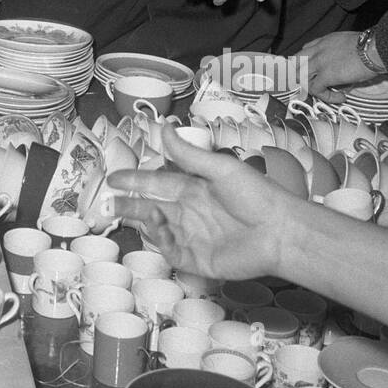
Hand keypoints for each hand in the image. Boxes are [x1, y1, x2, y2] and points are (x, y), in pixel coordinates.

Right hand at [107, 124, 288, 279]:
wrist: (280, 231)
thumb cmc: (256, 195)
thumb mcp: (219, 168)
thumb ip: (188, 154)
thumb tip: (164, 127)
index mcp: (194, 189)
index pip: (157, 183)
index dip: (135, 180)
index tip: (113, 178)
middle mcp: (190, 212)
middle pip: (151, 208)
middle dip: (128, 205)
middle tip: (107, 203)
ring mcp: (193, 237)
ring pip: (157, 230)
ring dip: (143, 220)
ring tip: (135, 212)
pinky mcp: (198, 260)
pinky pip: (172, 252)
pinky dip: (160, 241)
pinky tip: (159, 227)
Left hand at [299, 30, 374, 96]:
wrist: (376, 48)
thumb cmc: (371, 46)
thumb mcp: (351, 45)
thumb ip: (343, 56)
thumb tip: (345, 71)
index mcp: (325, 41)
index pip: (305, 49)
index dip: (306, 62)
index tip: (314, 72)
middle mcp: (318, 50)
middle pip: (295, 61)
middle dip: (298, 74)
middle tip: (311, 85)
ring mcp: (320, 62)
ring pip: (301, 76)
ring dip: (312, 88)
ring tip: (328, 93)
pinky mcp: (326, 75)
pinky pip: (316, 89)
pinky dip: (327, 97)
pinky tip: (341, 97)